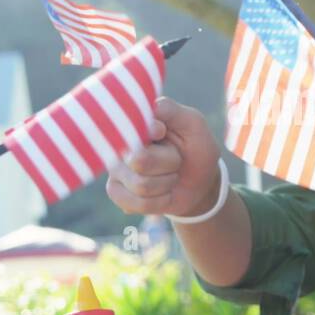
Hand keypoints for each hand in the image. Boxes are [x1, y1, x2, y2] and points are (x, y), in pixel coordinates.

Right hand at [106, 97, 222, 216]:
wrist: (199, 181)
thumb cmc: (195, 147)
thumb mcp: (193, 124)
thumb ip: (170, 110)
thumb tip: (149, 115)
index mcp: (135, 119)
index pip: (132, 125)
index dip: (153, 133)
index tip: (162, 131)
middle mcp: (119, 141)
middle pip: (140, 160)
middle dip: (169, 163)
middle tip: (175, 158)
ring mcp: (115, 167)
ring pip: (141, 185)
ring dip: (166, 183)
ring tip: (170, 174)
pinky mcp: (115, 190)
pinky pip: (138, 203)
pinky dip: (160, 201)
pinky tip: (163, 192)